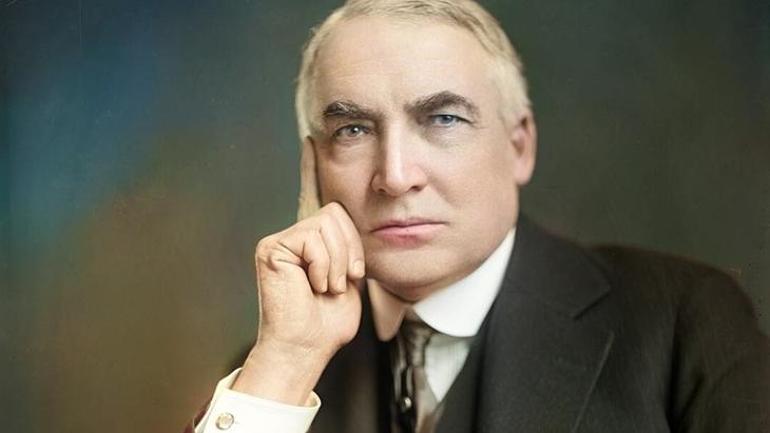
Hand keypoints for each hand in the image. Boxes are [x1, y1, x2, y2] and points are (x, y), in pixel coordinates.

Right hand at [232, 202, 365, 404]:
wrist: (306, 349)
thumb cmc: (327, 323)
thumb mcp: (349, 277)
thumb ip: (348, 248)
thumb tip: (356, 220)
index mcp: (309, 245)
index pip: (339, 214)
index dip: (354, 242)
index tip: (355, 275)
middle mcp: (291, 239)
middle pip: (334, 212)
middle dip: (348, 249)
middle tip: (339, 284)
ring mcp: (279, 242)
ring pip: (324, 223)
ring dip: (335, 262)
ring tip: (325, 288)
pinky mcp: (270, 249)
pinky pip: (310, 238)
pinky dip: (322, 266)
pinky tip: (312, 287)